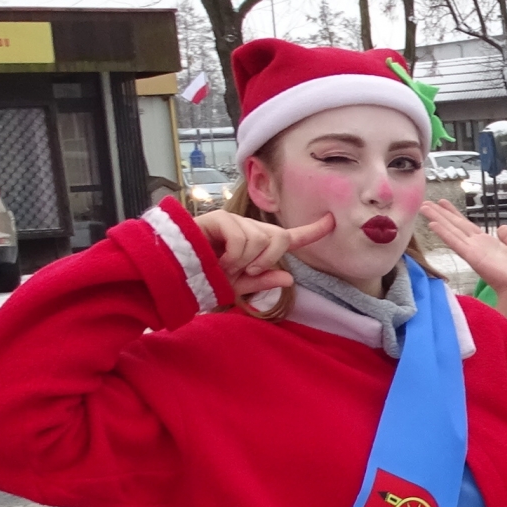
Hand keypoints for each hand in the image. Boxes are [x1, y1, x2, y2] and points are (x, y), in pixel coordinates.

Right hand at [194, 209, 336, 300]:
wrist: (174, 275)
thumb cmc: (202, 279)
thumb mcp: (237, 287)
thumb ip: (262, 281)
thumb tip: (289, 276)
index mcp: (257, 245)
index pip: (289, 238)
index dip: (312, 231)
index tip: (332, 222)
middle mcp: (248, 229)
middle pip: (278, 237)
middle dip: (266, 259)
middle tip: (244, 271)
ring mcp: (234, 222)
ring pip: (260, 239)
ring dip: (244, 261)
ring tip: (224, 266)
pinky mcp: (219, 219)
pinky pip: (242, 238)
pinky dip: (233, 256)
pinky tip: (218, 261)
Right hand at [421, 200, 506, 328]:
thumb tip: (502, 228)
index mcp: (487, 243)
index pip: (467, 225)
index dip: (454, 214)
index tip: (443, 203)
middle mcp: (476, 245)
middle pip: (455, 226)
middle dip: (441, 214)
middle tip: (425, 203)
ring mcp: (472, 250)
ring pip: (452, 231)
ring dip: (437, 219)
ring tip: (424, 208)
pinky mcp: (471, 256)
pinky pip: (455, 242)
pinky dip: (444, 233)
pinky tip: (432, 224)